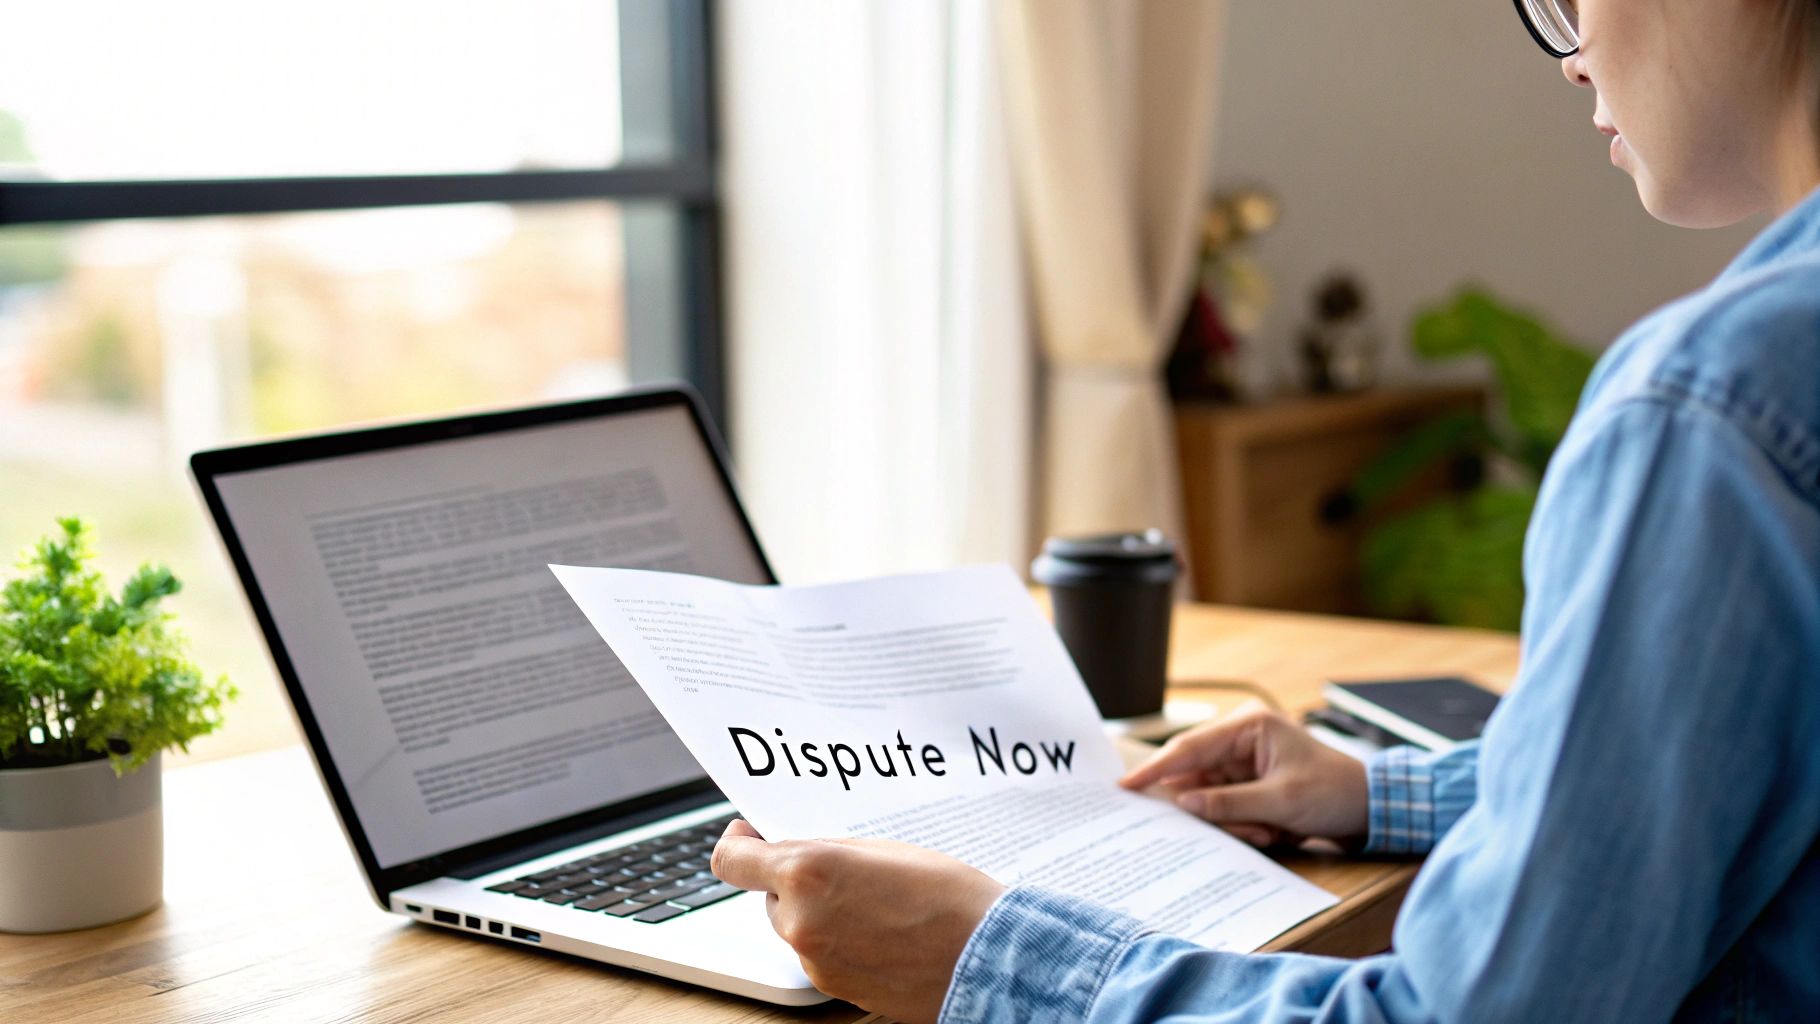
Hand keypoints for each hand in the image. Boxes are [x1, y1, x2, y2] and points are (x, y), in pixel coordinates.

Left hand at [711, 819, 1005, 1022]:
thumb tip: (799, 852)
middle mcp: (800, 920)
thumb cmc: (948, 895)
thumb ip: (829, 850)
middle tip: (842, 870)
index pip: (732, 859)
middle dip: (795, 881)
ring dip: (818, 912)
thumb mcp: (882, 848)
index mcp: (806, 872)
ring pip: (796, 926)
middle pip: (770, 895)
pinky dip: (838, 941)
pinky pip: (820, 954)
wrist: (988, 955)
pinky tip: (880, 931)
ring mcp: (815, 960)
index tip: (751, 834)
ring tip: (874, 903)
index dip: (739, 842)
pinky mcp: (834, 988)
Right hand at [1120, 703, 1369, 846]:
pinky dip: (1242, 825)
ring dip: (1233, 821)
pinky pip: (1224, 807)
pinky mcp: (1248, 784)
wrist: (1370, 808)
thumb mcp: (1281, 802)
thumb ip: (1228, 803)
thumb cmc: (1335, 792)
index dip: (1156, 768)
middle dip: (1212, 808)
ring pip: (1208, 796)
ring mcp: (1244, 762)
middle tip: (1246, 827)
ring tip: (1270, 830)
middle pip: (1196, 775)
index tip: (1127, 785)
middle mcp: (1242, 738)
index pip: (1190, 746)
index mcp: (1250, 725)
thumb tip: (1183, 802)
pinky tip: (1271, 830)